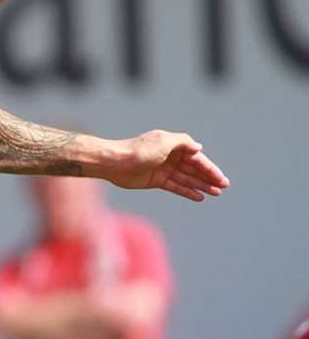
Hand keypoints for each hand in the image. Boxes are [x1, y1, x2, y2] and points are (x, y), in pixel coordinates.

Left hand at [107, 131, 229, 201]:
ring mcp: (164, 169)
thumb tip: (199, 148)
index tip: (221, 179)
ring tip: (215, 193)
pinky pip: (175, 186)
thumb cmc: (140, 150)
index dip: (210, 169)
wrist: (116, 162)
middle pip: (194, 169)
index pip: (197, 158)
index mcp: (174, 145)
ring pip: (186, 179)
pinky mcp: (156, 180)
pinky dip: (187, 191)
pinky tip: (199, 197)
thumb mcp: (165, 141)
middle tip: (223, 187)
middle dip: (208, 178)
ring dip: (201, 186)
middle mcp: (171, 156)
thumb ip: (184, 143)